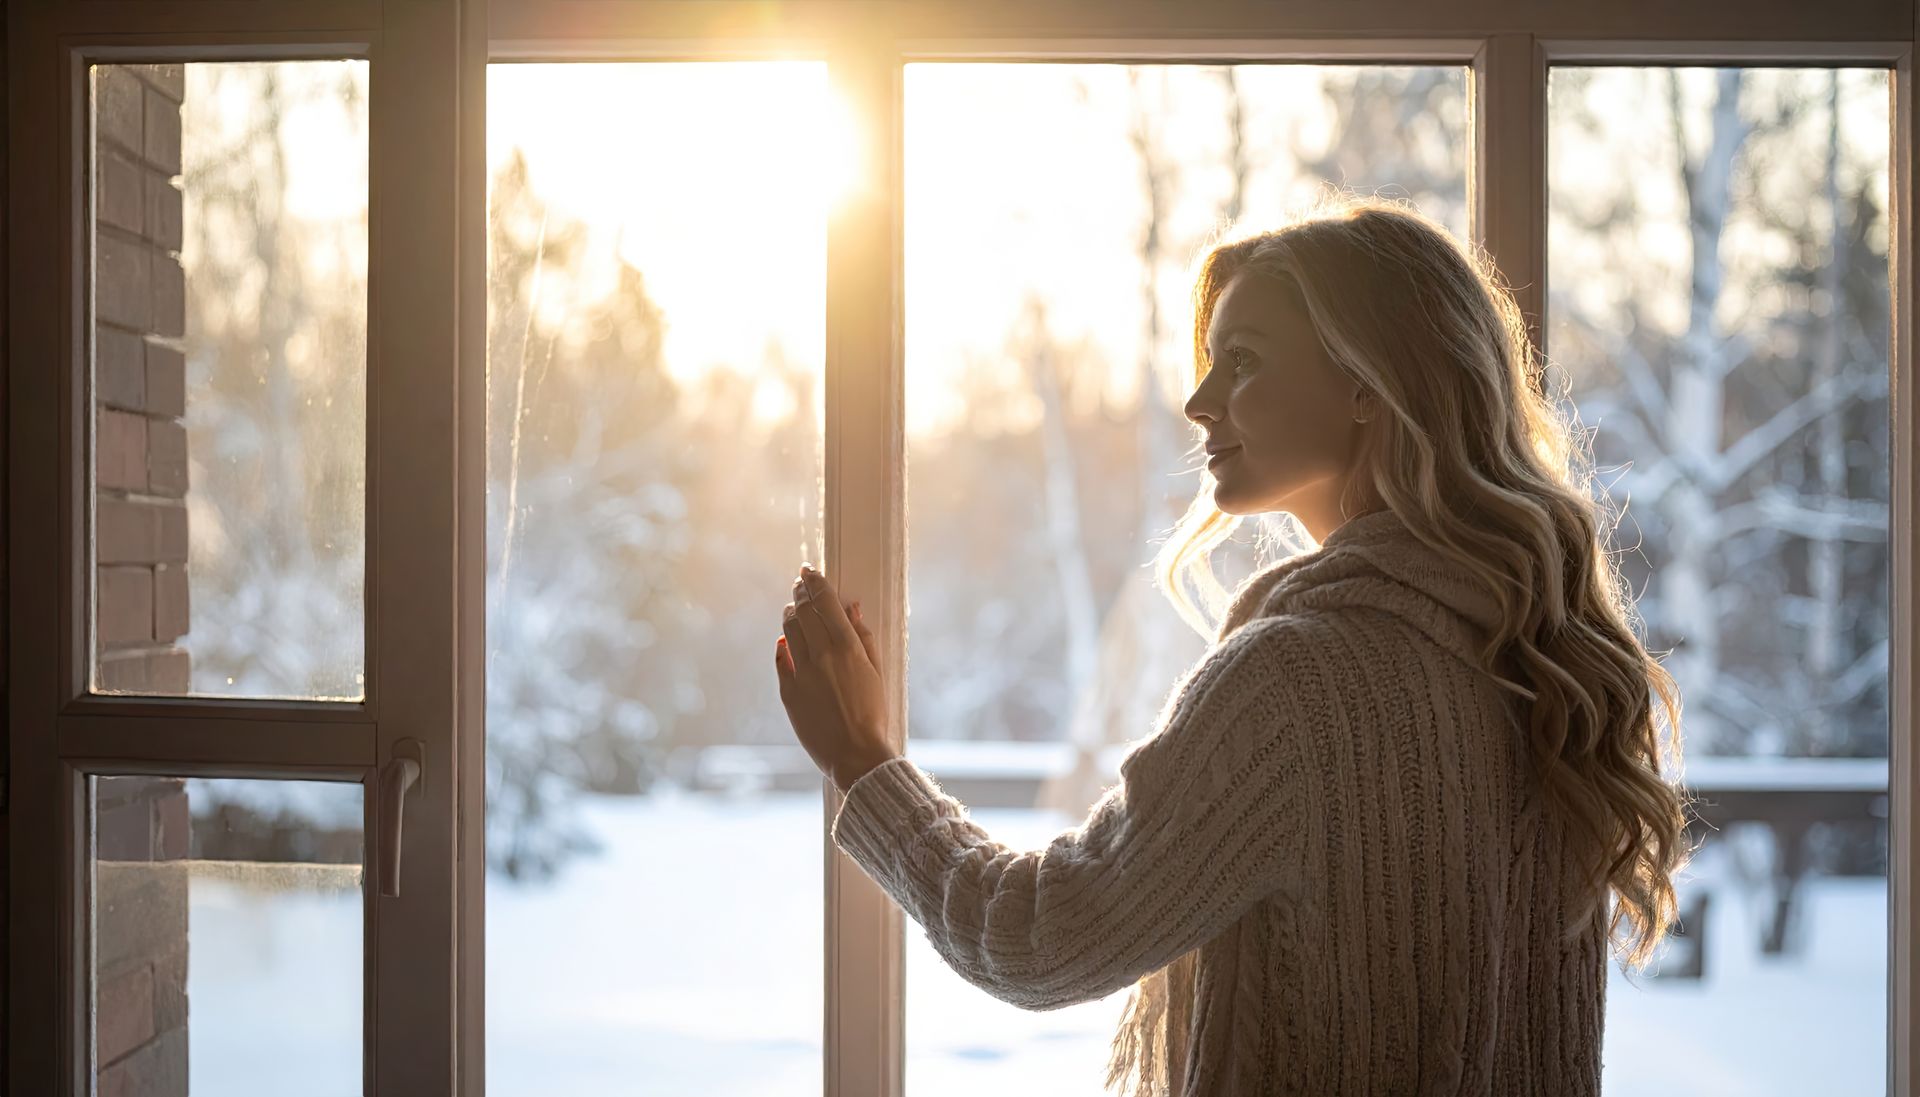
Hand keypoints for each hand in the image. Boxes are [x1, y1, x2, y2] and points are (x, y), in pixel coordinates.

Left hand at [775, 564, 897, 792]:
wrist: (856, 754)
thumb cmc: (874, 714)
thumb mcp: (877, 671)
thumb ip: (863, 637)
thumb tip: (851, 608)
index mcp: (846, 647)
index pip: (825, 602)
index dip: (815, 582)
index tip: (809, 571)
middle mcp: (820, 655)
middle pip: (802, 611)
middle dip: (800, 593)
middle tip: (800, 585)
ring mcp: (801, 672)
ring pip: (788, 631)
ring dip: (790, 614)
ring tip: (793, 608)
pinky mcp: (788, 691)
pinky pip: (781, 659)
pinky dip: (783, 644)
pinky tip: (787, 641)